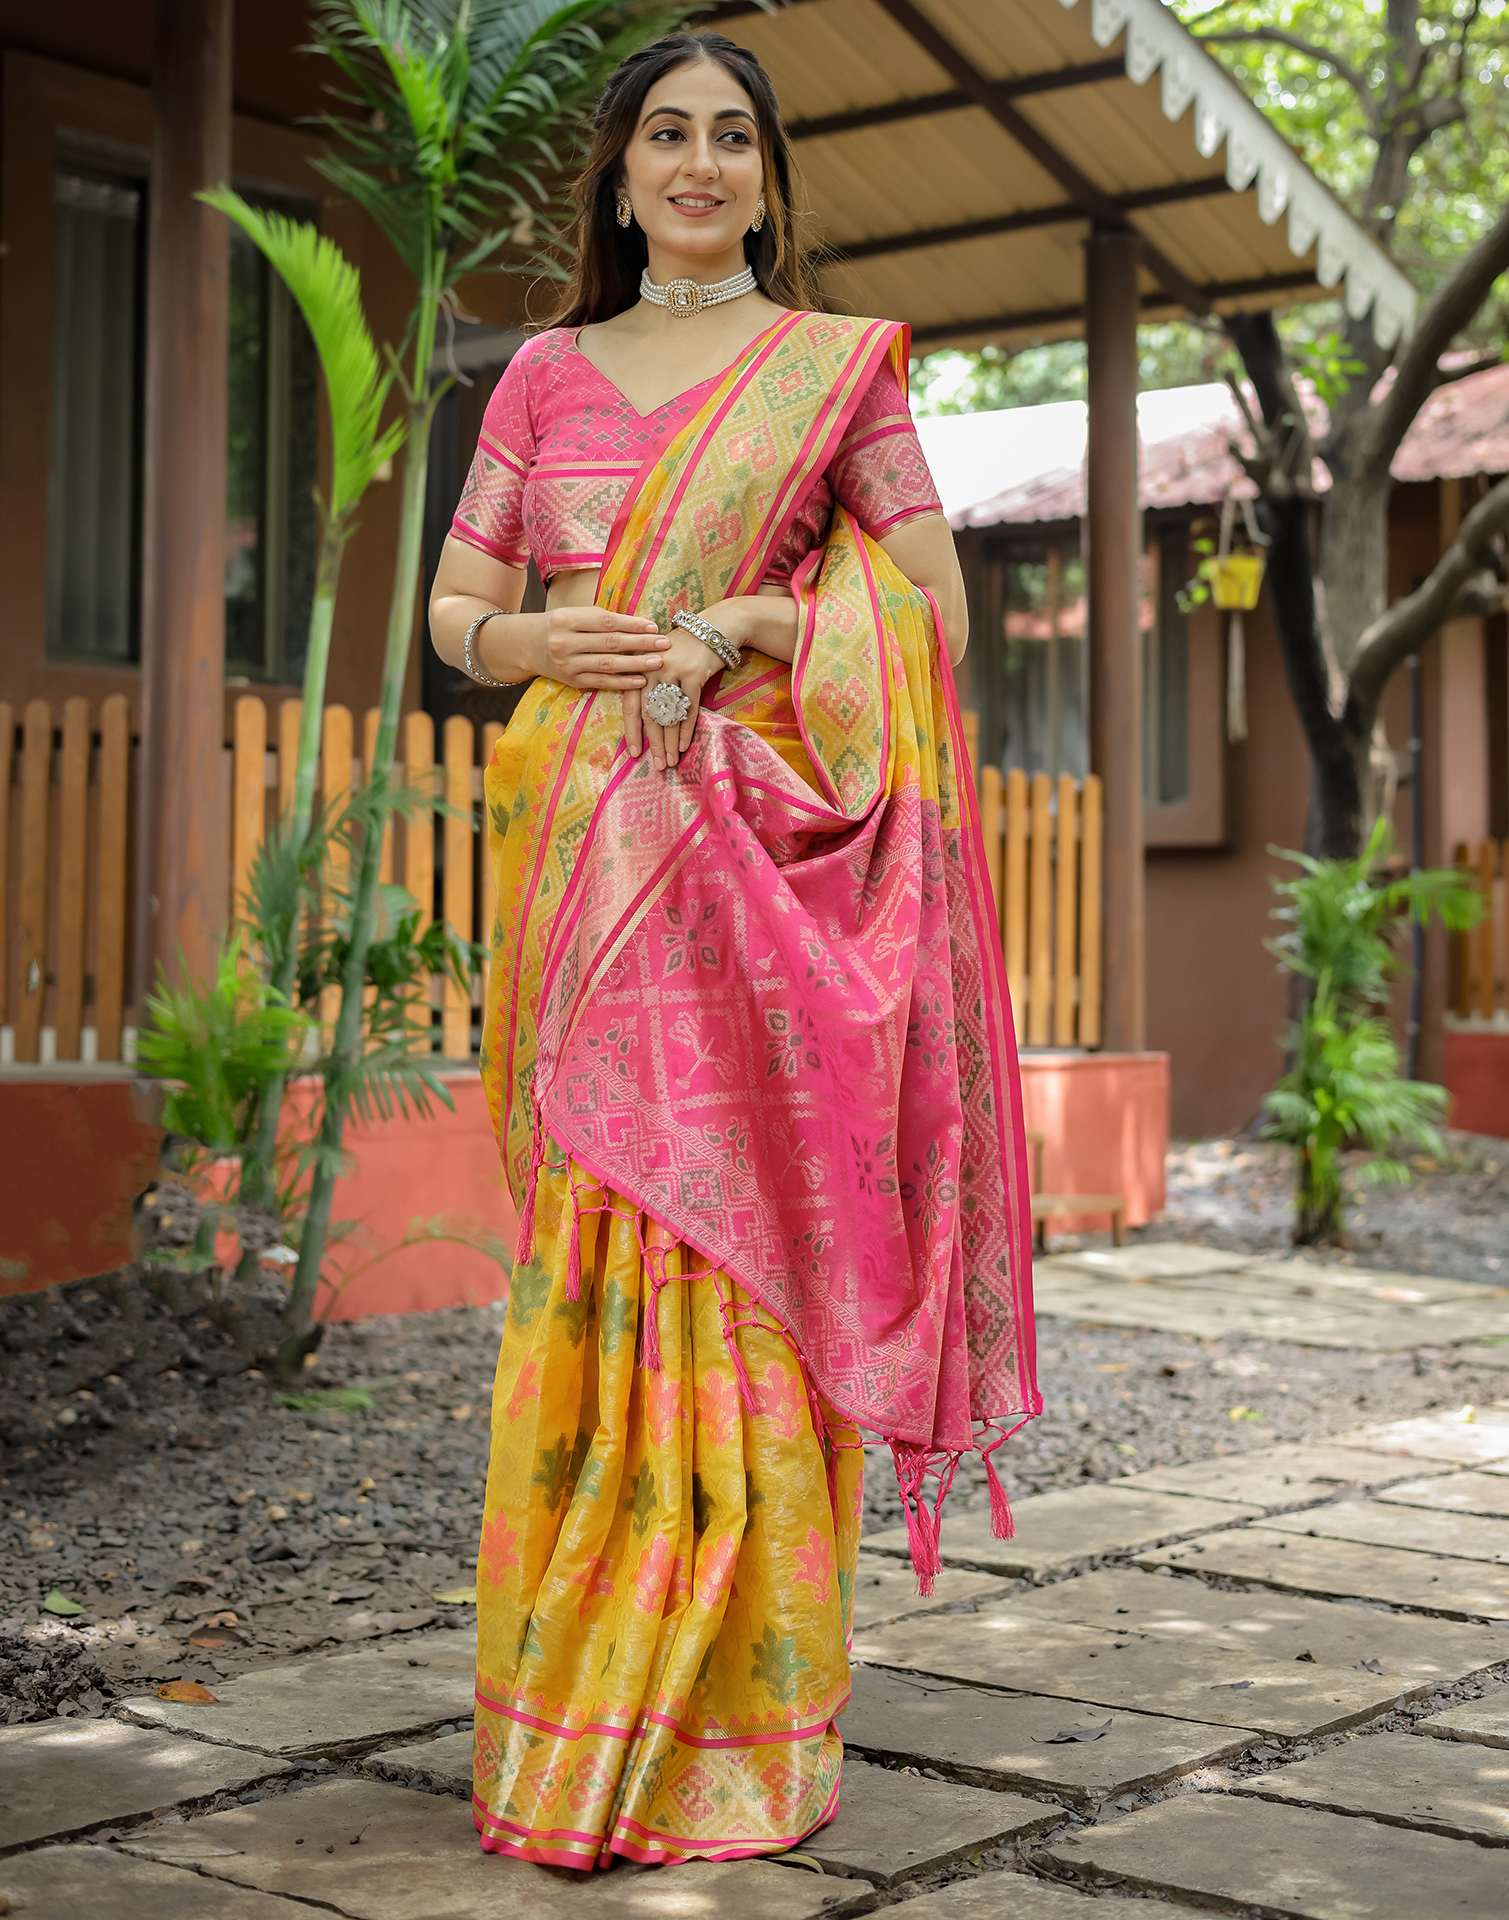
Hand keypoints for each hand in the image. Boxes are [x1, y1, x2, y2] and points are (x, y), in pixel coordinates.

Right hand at [541, 606, 670, 690]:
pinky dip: (622, 682)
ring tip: (658, 662)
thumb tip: (639, 624)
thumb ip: (600, 619)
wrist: (526, 645)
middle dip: (640, 644)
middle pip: (610, 643)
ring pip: (608, 664)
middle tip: (664, 643)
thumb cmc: (558, 625)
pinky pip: (601, 682)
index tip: (653, 626)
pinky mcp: (572, 681)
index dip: (631, 625)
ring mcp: (568, 664)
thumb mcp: (573, 614)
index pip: (605, 622)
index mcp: (567, 619)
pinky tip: (640, 680)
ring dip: (636, 664)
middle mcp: (565, 642)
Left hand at [620, 629, 723, 769]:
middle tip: (656, 765)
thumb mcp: (662, 660)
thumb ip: (652, 684)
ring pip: (667, 714)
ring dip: (668, 742)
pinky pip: (688, 709)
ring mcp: (672, 670)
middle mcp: (651, 667)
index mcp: (639, 665)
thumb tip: (647, 722)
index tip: (635, 753)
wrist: (717, 627)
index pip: (630, 703)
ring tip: (670, 761)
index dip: (632, 731)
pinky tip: (682, 746)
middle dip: (653, 743)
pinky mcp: (693, 674)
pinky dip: (685, 730)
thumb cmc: (688, 648)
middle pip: (649, 713)